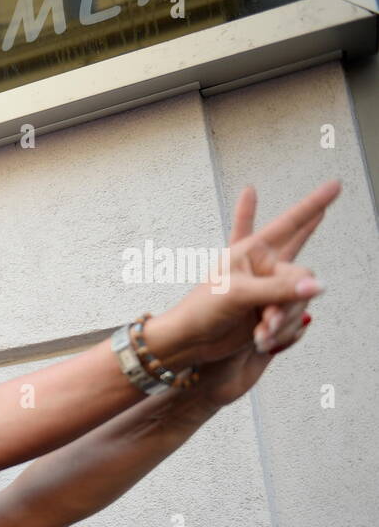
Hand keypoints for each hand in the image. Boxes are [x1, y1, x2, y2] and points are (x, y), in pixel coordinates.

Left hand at [194, 186, 317, 407]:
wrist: (191, 342)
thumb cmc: (202, 309)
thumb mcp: (238, 293)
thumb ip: (279, 288)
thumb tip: (317, 286)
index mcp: (252, 250)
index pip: (290, 223)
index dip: (313, 204)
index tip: (335, 185)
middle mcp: (264, 267)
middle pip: (302, 276)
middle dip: (289, 301)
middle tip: (269, 317)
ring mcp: (269, 290)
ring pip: (300, 301)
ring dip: (281, 321)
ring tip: (259, 332)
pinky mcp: (271, 311)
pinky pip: (293, 319)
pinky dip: (279, 332)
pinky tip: (261, 339)